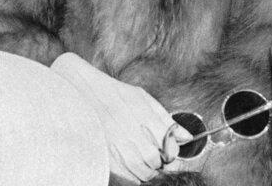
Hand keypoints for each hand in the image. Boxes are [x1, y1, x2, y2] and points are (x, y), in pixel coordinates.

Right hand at [52, 53, 191, 182]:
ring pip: (144, 172)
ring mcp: (116, 146)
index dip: (172, 152)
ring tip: (143, 157)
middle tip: (156, 154)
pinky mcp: (106, 156)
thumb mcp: (143, 98)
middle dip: (161, 161)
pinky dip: (134, 175)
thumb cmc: (115, 94)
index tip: (169, 149)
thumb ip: (165, 118)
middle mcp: (130, 132)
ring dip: (148, 169)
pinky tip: (131, 162)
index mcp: (142, 115)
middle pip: (157, 162)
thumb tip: (187, 137)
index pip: (169, 147)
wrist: (84, 93)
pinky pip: (128, 177)